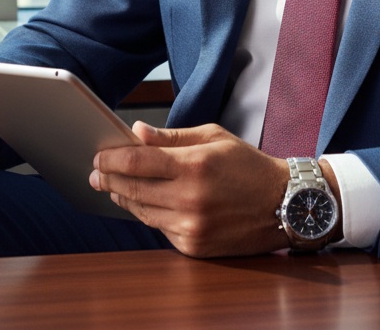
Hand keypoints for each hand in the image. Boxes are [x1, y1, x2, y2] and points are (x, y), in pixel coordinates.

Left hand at [89, 122, 294, 256]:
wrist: (284, 204)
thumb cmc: (248, 166)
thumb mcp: (213, 137)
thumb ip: (171, 137)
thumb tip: (137, 132)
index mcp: (195, 165)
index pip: (137, 161)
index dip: (112, 158)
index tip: (99, 155)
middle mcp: (190, 199)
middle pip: (133, 189)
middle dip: (109, 178)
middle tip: (96, 172)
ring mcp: (191, 226)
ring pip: (142, 211)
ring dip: (124, 197)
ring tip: (113, 186)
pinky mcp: (194, 246)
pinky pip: (159, 228)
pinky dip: (148, 214)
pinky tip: (142, 202)